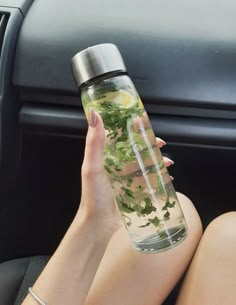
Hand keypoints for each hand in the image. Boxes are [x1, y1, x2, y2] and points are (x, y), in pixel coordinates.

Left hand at [76, 109, 173, 241]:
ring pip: (144, 164)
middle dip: (149, 144)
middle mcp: (116, 166)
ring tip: (167, 162)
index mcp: (105, 157)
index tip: (143, 121)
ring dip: (157, 161)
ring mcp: (126, 179)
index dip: (132, 128)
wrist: (98, 226)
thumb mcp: (92, 167)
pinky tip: (167, 178)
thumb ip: (94, 142)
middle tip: (161, 143)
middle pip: (135, 149)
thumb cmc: (93, 196)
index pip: (120, 137)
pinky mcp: (133, 191)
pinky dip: (159, 177)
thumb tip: (94, 114)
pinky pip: (148, 181)